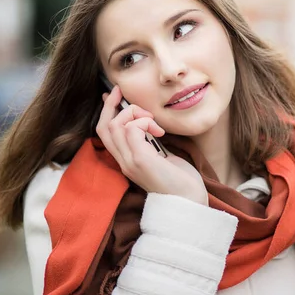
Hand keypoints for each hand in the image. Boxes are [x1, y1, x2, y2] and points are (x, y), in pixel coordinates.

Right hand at [96, 85, 207, 205]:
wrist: (190, 202)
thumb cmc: (181, 181)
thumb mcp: (162, 157)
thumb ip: (151, 143)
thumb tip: (150, 125)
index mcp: (127, 161)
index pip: (105, 134)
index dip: (106, 111)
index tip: (116, 95)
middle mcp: (124, 162)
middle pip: (104, 127)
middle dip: (112, 105)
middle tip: (122, 92)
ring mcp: (130, 162)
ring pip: (115, 125)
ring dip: (134, 114)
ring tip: (153, 121)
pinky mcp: (141, 160)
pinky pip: (131, 129)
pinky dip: (144, 122)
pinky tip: (159, 131)